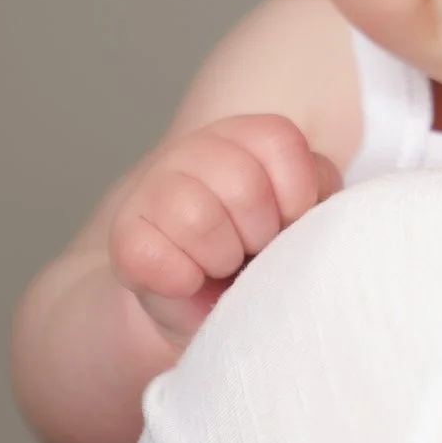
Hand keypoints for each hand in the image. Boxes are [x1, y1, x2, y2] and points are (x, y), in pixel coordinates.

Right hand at [109, 114, 341, 346]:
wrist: (201, 305)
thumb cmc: (262, 259)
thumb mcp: (303, 221)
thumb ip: (316, 196)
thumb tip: (305, 208)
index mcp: (247, 136)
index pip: (280, 142)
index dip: (295, 198)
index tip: (286, 223)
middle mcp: (198, 149)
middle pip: (243, 185)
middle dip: (259, 234)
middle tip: (250, 250)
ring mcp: (154, 186)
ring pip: (197, 217)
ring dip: (220, 257)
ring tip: (220, 266)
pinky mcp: (124, 236)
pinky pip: (151, 256)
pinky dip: (178, 279)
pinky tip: (187, 281)